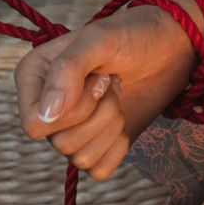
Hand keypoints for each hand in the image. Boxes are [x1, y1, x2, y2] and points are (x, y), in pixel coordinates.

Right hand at [14, 2, 203, 181]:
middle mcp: (46, 108)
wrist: (169, 47)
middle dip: (99, 113)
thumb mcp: (100, 38)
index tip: (98, 79)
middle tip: (113, 82)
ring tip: (118, 94)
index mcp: (34, 78)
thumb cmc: (133, 35)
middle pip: (60, 143)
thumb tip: (46, 115)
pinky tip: (125, 117)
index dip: (72, 110)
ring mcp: (71, 128)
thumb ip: (68, 69)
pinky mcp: (97, 144)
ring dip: (110, 125)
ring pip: (80, 158)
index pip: (34, 124)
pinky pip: (99, 169)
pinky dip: (118, 146)